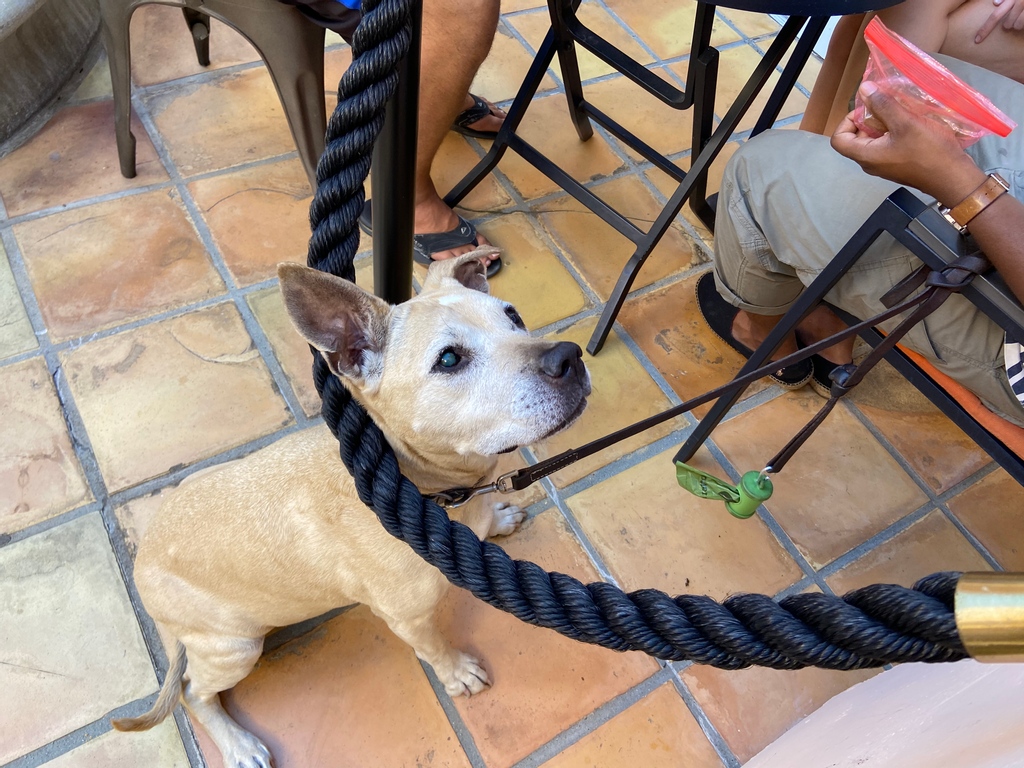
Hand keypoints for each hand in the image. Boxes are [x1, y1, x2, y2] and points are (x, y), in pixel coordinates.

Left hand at [830, 81, 985, 205]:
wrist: (953, 177)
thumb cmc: (929, 151)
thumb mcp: (906, 123)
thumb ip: (883, 105)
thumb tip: (863, 89)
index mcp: (865, 155)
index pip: (838, 139)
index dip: (847, 121)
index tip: (867, 109)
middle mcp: (870, 162)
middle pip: (856, 137)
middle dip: (867, 118)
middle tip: (887, 105)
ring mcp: (884, 164)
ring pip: (873, 140)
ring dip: (883, 123)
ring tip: (901, 110)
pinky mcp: (898, 163)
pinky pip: (887, 144)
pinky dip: (894, 131)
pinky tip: (910, 120)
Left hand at [976, 0, 1023, 42]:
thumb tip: (995, 3)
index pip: (995, 16)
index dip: (985, 29)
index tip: (977, 40)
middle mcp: (1018, 2)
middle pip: (1006, 24)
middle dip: (1008, 25)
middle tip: (1013, 20)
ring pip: (1016, 25)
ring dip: (1019, 24)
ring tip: (1023, 16)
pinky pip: (1023, 24)